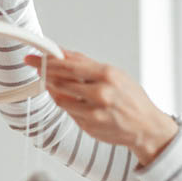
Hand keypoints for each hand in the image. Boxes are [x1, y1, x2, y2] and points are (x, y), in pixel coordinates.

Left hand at [25, 50, 178, 165]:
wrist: (146, 127)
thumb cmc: (132, 100)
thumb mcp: (115, 74)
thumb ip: (86, 64)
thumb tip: (63, 53)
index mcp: (108, 75)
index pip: (69, 65)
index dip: (47, 61)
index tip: (35, 58)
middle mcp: (101, 94)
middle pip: (60, 82)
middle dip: (45, 74)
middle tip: (38, 69)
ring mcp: (94, 113)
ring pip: (60, 99)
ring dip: (54, 90)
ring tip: (54, 84)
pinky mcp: (89, 127)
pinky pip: (69, 112)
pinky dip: (66, 104)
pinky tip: (71, 99)